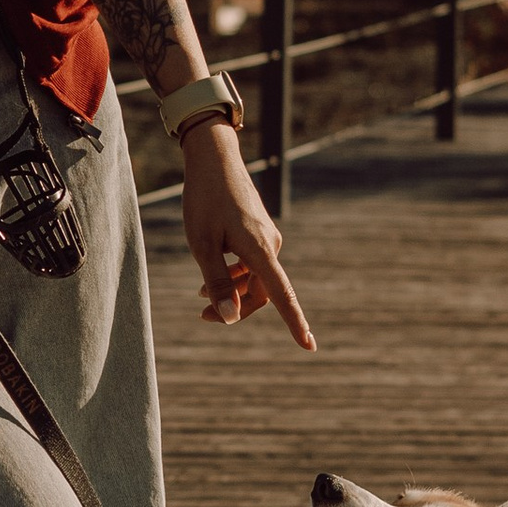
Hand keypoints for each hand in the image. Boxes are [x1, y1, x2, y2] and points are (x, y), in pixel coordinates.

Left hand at [181, 124, 315, 347]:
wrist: (214, 159)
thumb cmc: (204, 200)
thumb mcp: (202, 244)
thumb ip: (216, 281)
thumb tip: (229, 318)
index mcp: (260, 249)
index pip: (281, 295)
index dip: (294, 323)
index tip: (309, 347)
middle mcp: (270, 244)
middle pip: (263, 293)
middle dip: (236, 308)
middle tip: (202, 315)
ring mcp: (267, 237)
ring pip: (256, 279)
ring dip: (232, 292)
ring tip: (199, 296)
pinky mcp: (260, 231)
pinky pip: (253, 264)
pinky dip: (234, 275)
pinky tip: (210, 274)